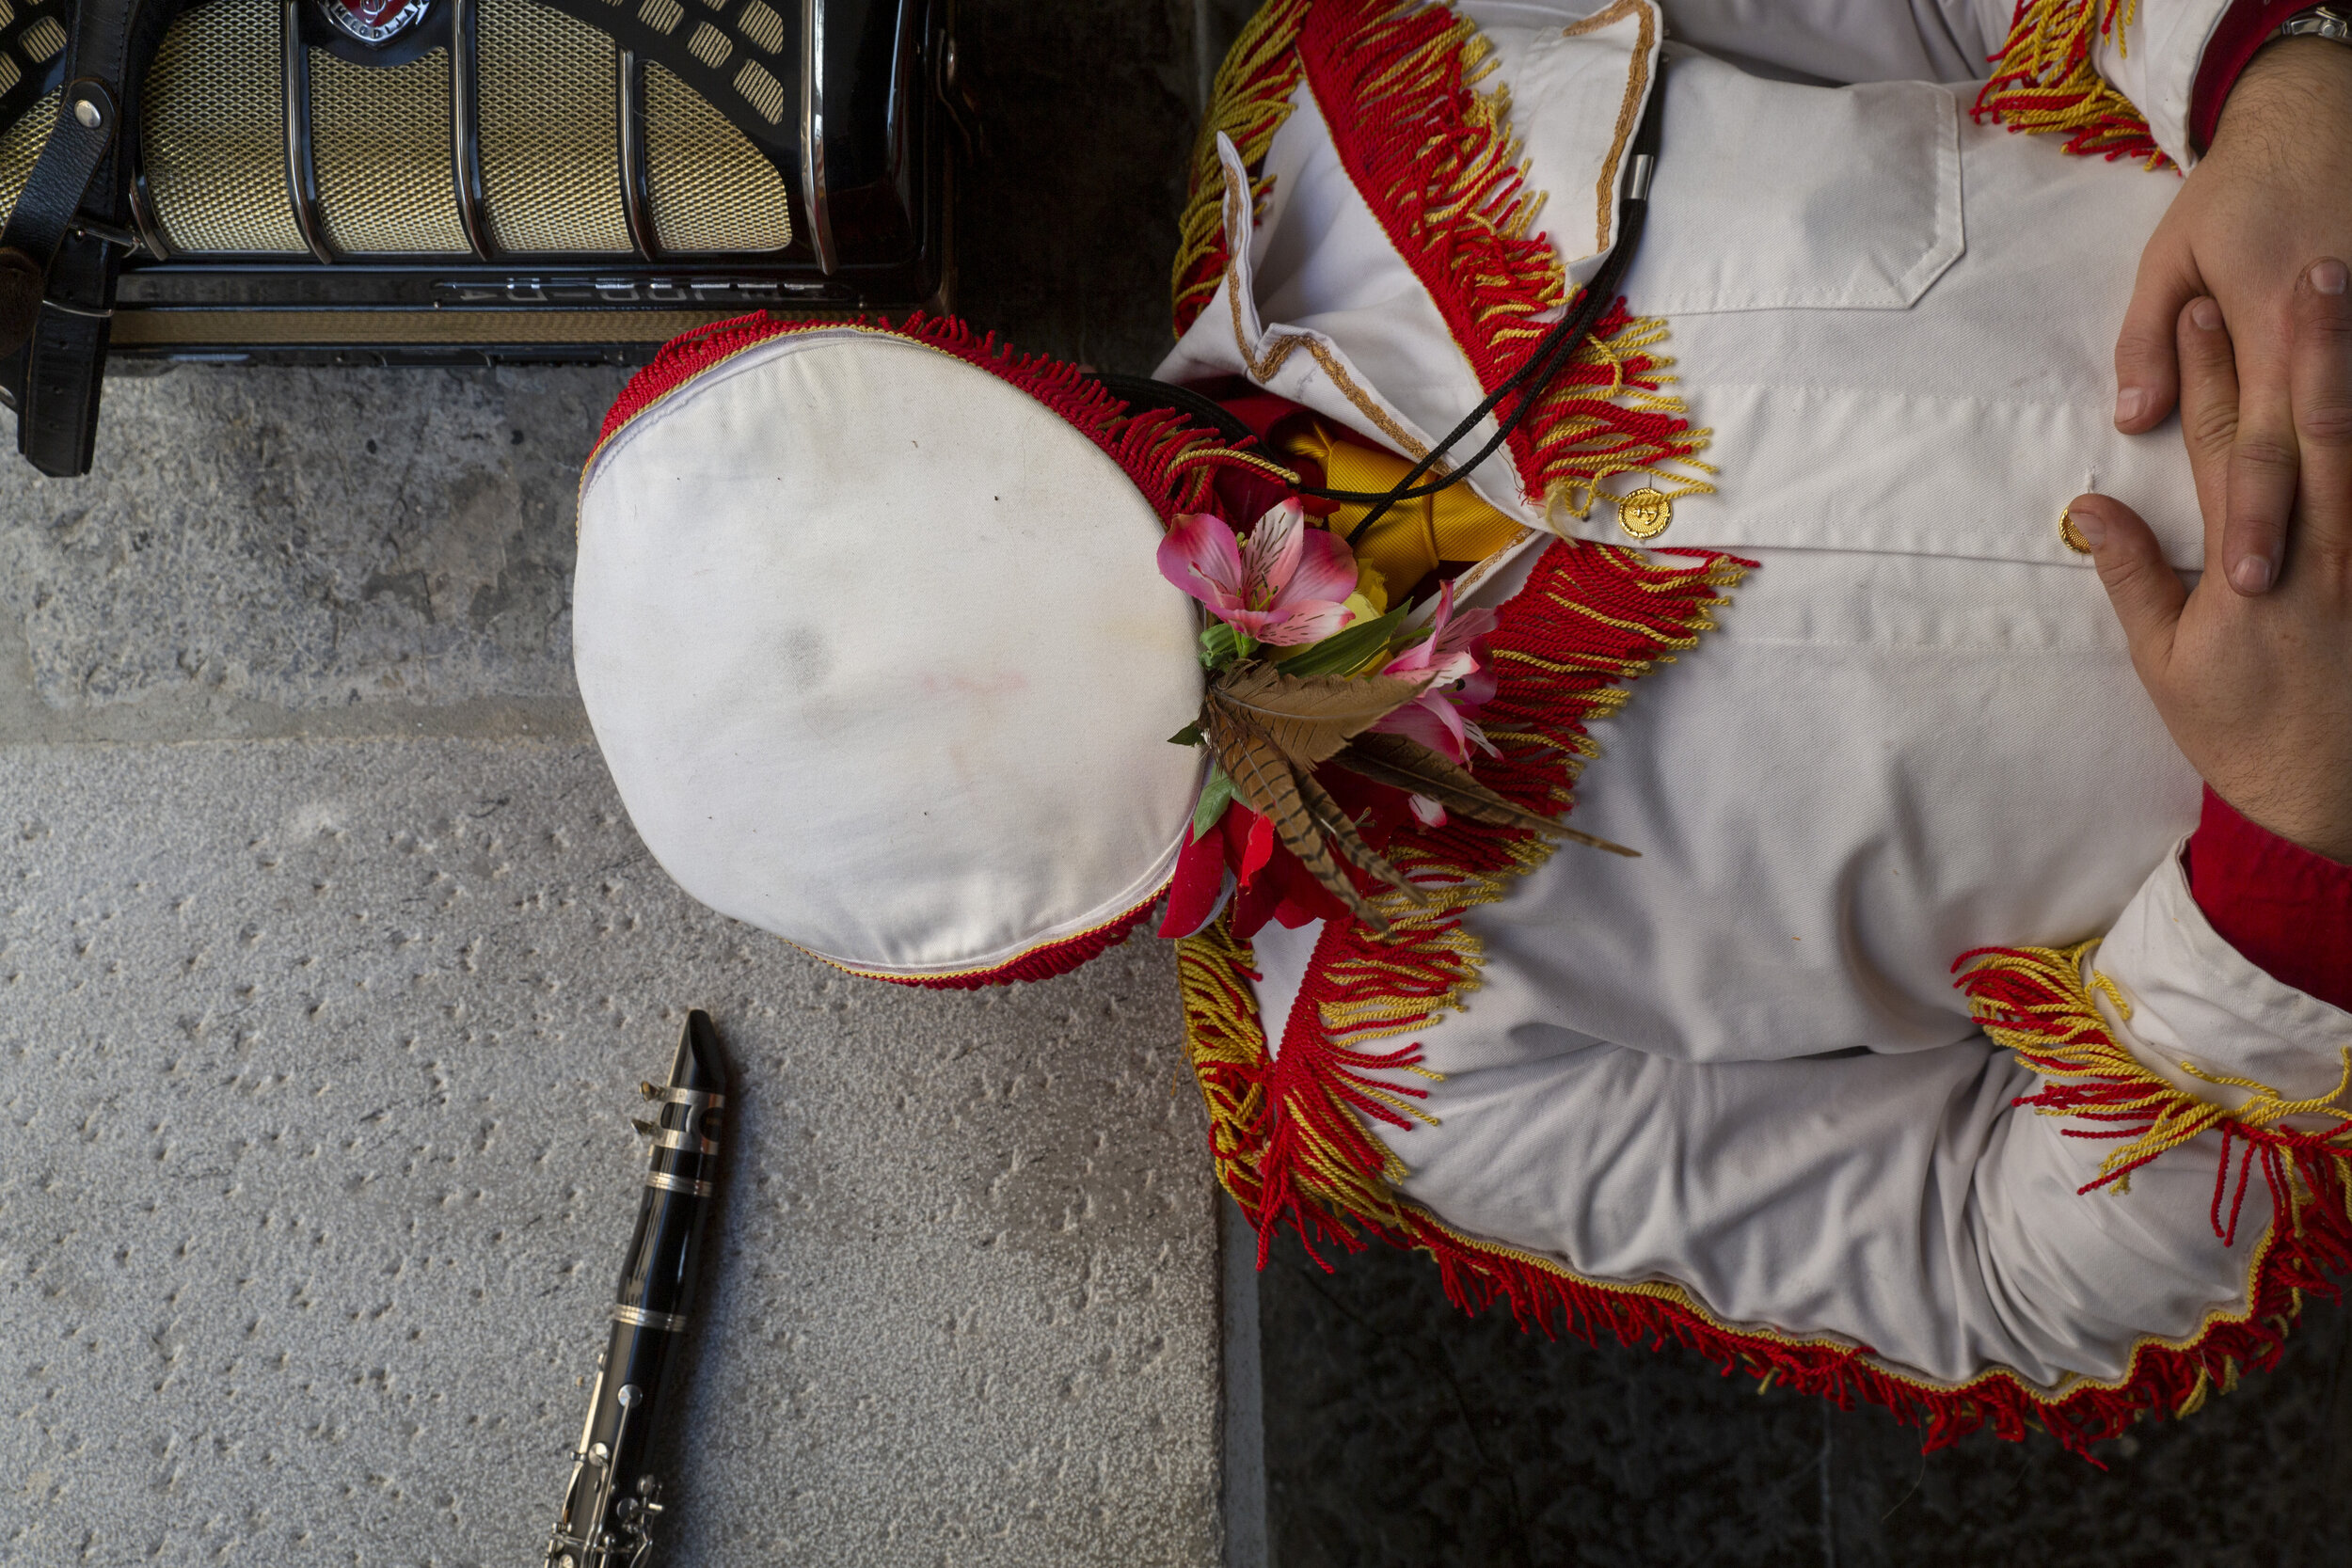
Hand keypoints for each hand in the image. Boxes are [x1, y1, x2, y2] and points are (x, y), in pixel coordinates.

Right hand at [2071, 270, 2351, 863]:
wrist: (2334, 800)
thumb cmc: (2244, 734)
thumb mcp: (2164, 665)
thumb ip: (2133, 576)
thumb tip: (2090, 505)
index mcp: (2241, 563)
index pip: (2217, 443)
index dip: (2207, 371)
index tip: (2203, 302)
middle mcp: (2311, 549)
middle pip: (2305, 424)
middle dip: (2306, 342)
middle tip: (2310, 263)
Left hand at [2112, 38, 2351, 597]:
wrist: (2322, 112)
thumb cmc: (2241, 188)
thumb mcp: (2173, 252)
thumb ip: (2147, 341)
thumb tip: (2133, 422)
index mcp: (2269, 329)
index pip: (2259, 447)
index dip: (2256, 519)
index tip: (2247, 584)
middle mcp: (2327, 338)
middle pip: (2320, 454)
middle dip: (2305, 534)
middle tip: (2291, 602)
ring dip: (2349, 500)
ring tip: (2341, 581)